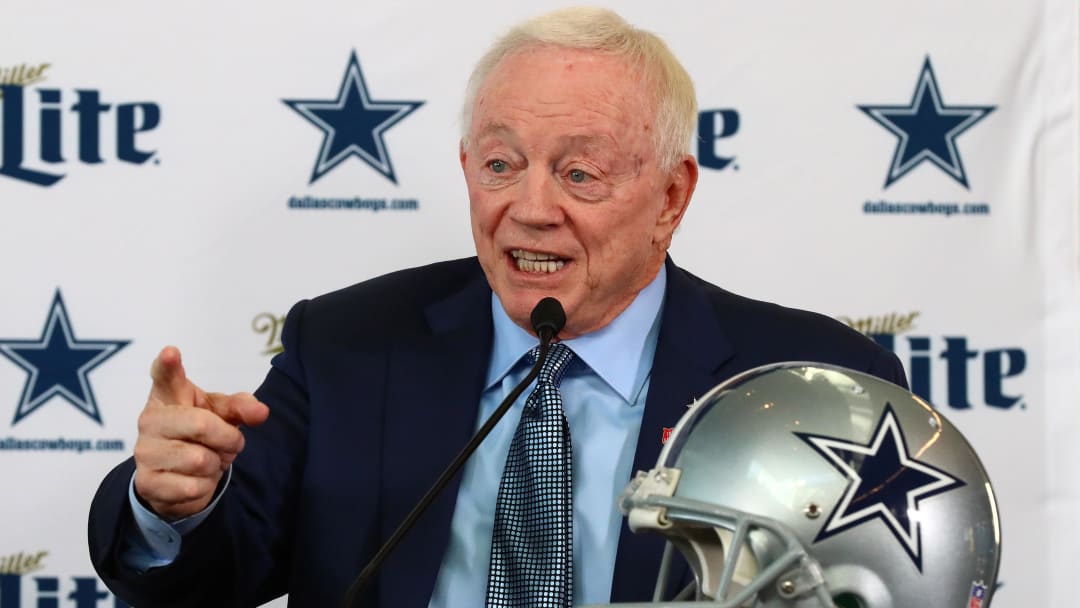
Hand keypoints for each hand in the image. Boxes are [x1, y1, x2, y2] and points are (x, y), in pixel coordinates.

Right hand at [133, 346, 269, 520]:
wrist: (175, 476)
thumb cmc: (199, 433)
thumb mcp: (221, 414)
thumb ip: (241, 407)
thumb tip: (261, 412)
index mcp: (168, 394)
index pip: (165, 375)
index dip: (168, 364)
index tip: (171, 352)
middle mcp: (150, 420)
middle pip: (202, 425)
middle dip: (228, 438)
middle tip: (229, 442)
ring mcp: (145, 452)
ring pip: (200, 460)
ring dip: (216, 464)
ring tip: (207, 461)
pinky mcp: (147, 483)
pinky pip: (193, 487)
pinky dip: (205, 486)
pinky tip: (194, 480)